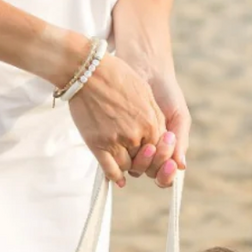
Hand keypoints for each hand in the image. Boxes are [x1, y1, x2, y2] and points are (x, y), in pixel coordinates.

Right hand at [68, 53, 165, 188]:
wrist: (89, 71)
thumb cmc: (118, 76)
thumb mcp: (145, 93)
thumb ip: (154, 117)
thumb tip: (161, 135)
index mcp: (151, 123)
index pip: (159, 150)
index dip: (155, 152)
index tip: (148, 150)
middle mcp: (136, 136)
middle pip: (144, 160)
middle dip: (140, 159)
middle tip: (134, 153)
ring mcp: (116, 142)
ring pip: (128, 167)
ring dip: (127, 164)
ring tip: (122, 156)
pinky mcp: (98, 145)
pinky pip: (110, 170)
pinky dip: (116, 177)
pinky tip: (118, 179)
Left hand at [120, 53, 190, 188]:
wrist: (145, 69)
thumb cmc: (166, 92)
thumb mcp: (178, 115)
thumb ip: (181, 139)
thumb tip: (181, 166)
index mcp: (166, 151)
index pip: (166, 174)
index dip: (167, 174)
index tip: (170, 165)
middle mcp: (149, 153)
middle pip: (151, 173)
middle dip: (156, 164)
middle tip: (158, 147)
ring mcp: (132, 147)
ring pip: (135, 168)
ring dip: (141, 161)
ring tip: (147, 144)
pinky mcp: (116, 140)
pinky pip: (117, 156)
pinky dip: (122, 156)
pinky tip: (128, 147)